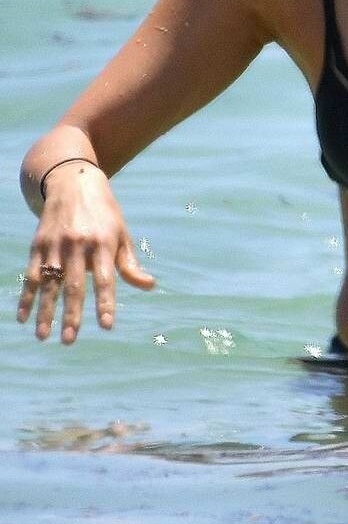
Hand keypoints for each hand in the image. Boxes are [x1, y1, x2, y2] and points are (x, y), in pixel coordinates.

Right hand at [16, 163, 155, 344]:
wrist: (73, 183)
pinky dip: (26, 297)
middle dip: (72, 314)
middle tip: (70, 340)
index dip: (106, 302)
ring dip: (45, 312)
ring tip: (43, 336)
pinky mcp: (38, 245)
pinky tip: (23, 318)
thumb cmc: (104, 214)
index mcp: (103, 243)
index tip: (106, 325)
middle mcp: (78, 244)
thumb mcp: (121, 234)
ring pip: (49, 284)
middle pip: (74, 285)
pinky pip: (31, 275)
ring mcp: (55, 245)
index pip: (105, 278)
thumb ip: (130, 263)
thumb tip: (149, 286)